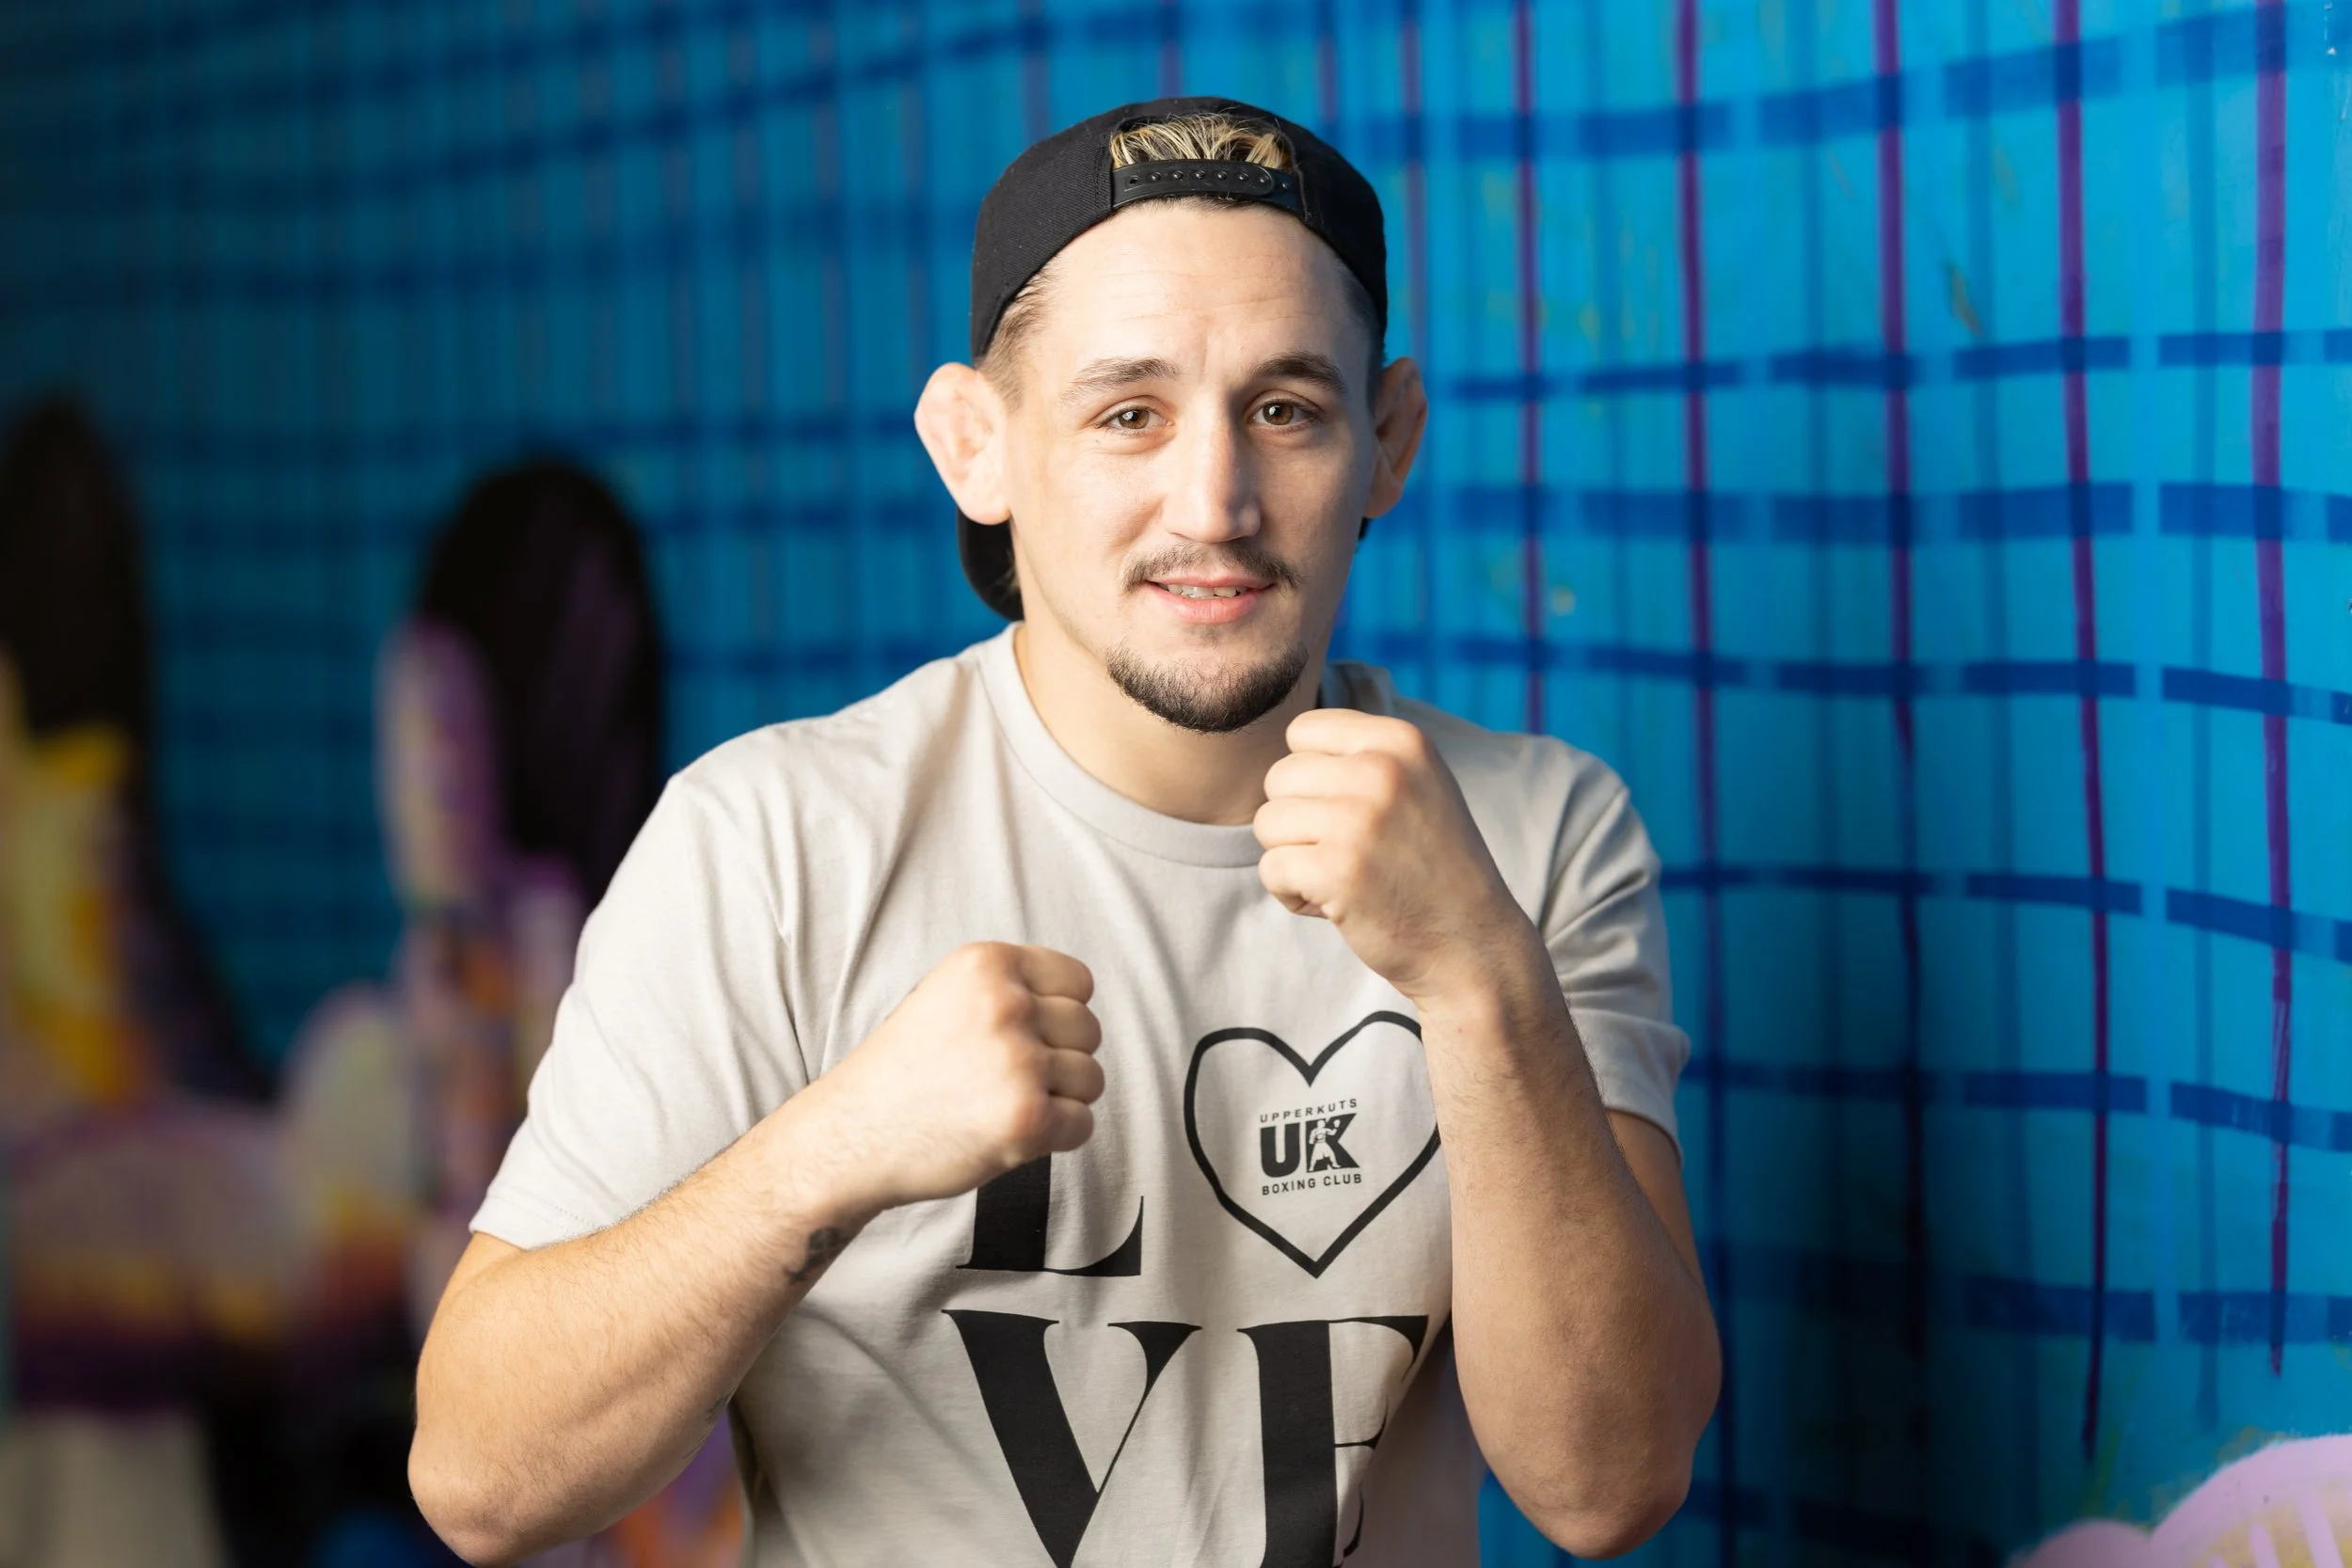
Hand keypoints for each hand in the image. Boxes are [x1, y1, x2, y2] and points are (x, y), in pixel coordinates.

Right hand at [803, 943, 1103, 1213]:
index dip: (1060, 1014)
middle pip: (1088, 1030)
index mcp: (986, 964)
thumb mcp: (948, 996)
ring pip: (1091, 1079)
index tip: (1025, 1038)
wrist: (851, 1137)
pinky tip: (1007, 1134)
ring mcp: (1018, 1062)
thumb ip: (1012, 989)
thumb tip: (1080, 1005)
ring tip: (1001, 1106)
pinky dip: (1055, 1139)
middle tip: (1003, 1081)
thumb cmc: (903, 1072)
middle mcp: (1005, 1005)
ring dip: (1060, 1101)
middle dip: (1060, 1060)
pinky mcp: (1026, 1118)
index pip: (1078, 981)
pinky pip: (1082, 1125)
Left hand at [1254, 710, 1531, 1001]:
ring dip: (1293, 857)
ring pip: (1267, 823)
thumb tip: (1289, 747)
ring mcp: (1358, 820)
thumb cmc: (1433, 866)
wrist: (1473, 944)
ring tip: (1343, 877)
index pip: (1303, 730)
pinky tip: (1336, 904)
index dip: (1312, 777)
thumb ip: (1362, 755)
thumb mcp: (1418, 785)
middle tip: (1349, 853)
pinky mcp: (1336, 870)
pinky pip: (1270, 869)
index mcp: (1402, 740)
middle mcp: (1381, 770)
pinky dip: (1292, 894)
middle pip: (1279, 778)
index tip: (1352, 810)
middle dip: (1298, 821)